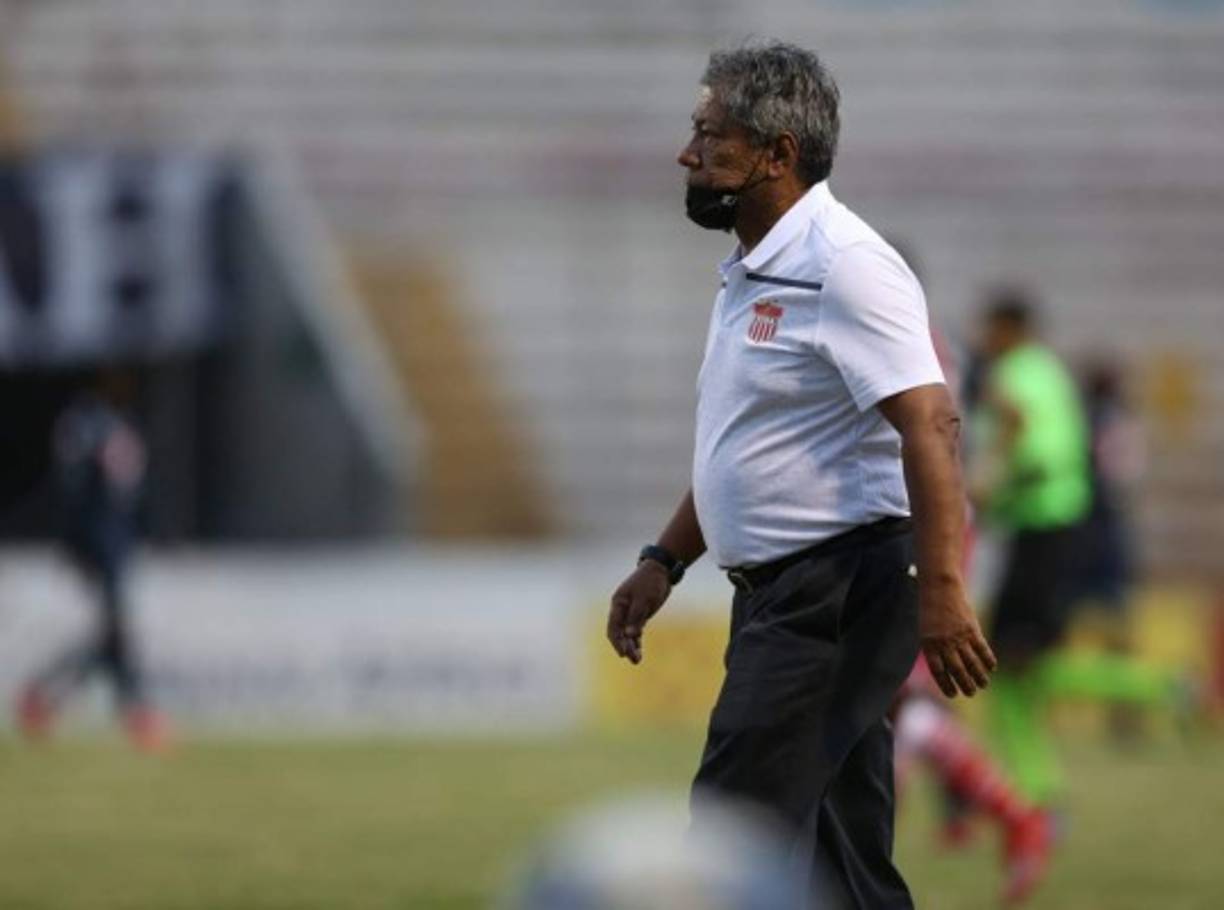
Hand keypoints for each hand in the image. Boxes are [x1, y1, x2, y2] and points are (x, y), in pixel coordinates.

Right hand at [607, 560, 671, 663]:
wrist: (660, 571)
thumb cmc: (650, 582)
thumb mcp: (644, 599)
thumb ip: (636, 617)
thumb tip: (630, 635)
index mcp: (618, 603)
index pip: (613, 626)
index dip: (616, 641)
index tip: (622, 653)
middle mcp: (622, 610)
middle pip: (619, 632)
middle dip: (624, 646)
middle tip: (633, 659)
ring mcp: (630, 613)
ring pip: (627, 634)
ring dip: (631, 647)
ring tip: (636, 660)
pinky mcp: (640, 615)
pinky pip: (636, 631)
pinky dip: (637, 642)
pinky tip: (639, 652)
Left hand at [919, 580, 996, 697]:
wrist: (939, 587)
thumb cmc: (930, 609)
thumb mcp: (925, 630)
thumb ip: (934, 648)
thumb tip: (946, 669)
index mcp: (928, 644)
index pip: (939, 672)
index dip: (946, 686)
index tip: (953, 695)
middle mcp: (944, 643)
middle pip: (957, 671)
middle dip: (965, 685)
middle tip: (971, 693)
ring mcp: (959, 637)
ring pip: (972, 663)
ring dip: (979, 677)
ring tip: (982, 685)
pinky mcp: (972, 629)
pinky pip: (982, 649)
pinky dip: (988, 660)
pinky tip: (991, 668)